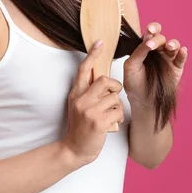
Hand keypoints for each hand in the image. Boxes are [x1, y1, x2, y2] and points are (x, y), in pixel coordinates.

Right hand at [62, 40, 124, 166]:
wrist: (73, 150)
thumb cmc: (80, 127)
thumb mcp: (78, 106)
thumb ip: (88, 92)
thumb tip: (104, 78)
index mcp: (75, 93)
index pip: (84, 70)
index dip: (92, 55)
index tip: (100, 42)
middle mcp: (81, 100)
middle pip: (105, 80)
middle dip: (115, 87)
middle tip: (113, 96)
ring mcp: (89, 111)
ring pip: (115, 98)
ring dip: (117, 108)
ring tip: (110, 116)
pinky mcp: (99, 122)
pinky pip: (118, 112)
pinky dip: (118, 118)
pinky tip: (111, 124)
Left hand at [122, 22, 187, 104]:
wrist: (142, 100)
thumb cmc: (134, 82)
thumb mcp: (131, 66)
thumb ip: (139, 51)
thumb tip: (147, 39)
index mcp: (146, 47)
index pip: (150, 33)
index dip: (152, 29)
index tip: (149, 31)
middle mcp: (158, 50)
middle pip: (162, 38)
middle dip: (157, 40)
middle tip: (152, 45)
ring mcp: (168, 58)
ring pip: (174, 45)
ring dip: (173, 44)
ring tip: (170, 47)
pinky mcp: (177, 68)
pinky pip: (181, 58)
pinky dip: (183, 53)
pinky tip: (182, 51)